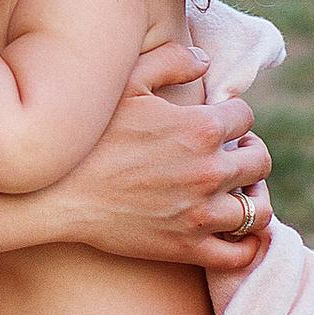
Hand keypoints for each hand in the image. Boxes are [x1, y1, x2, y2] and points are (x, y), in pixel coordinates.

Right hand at [50, 41, 271, 272]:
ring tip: (237, 191)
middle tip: (230, 152)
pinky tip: (235, 231)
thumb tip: (205, 59)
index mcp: (200, 127)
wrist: (54, 193)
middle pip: (259, 160)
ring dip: (254, 196)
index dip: (232, 114)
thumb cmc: (87, 135)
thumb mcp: (125, 81)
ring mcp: (201, 214)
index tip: (217, 120)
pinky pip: (240, 254)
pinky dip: (248, 245)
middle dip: (249, 151)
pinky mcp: (187, 248)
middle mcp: (209, 171)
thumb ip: (170, 60)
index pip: (245, 115)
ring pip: (259, 209)